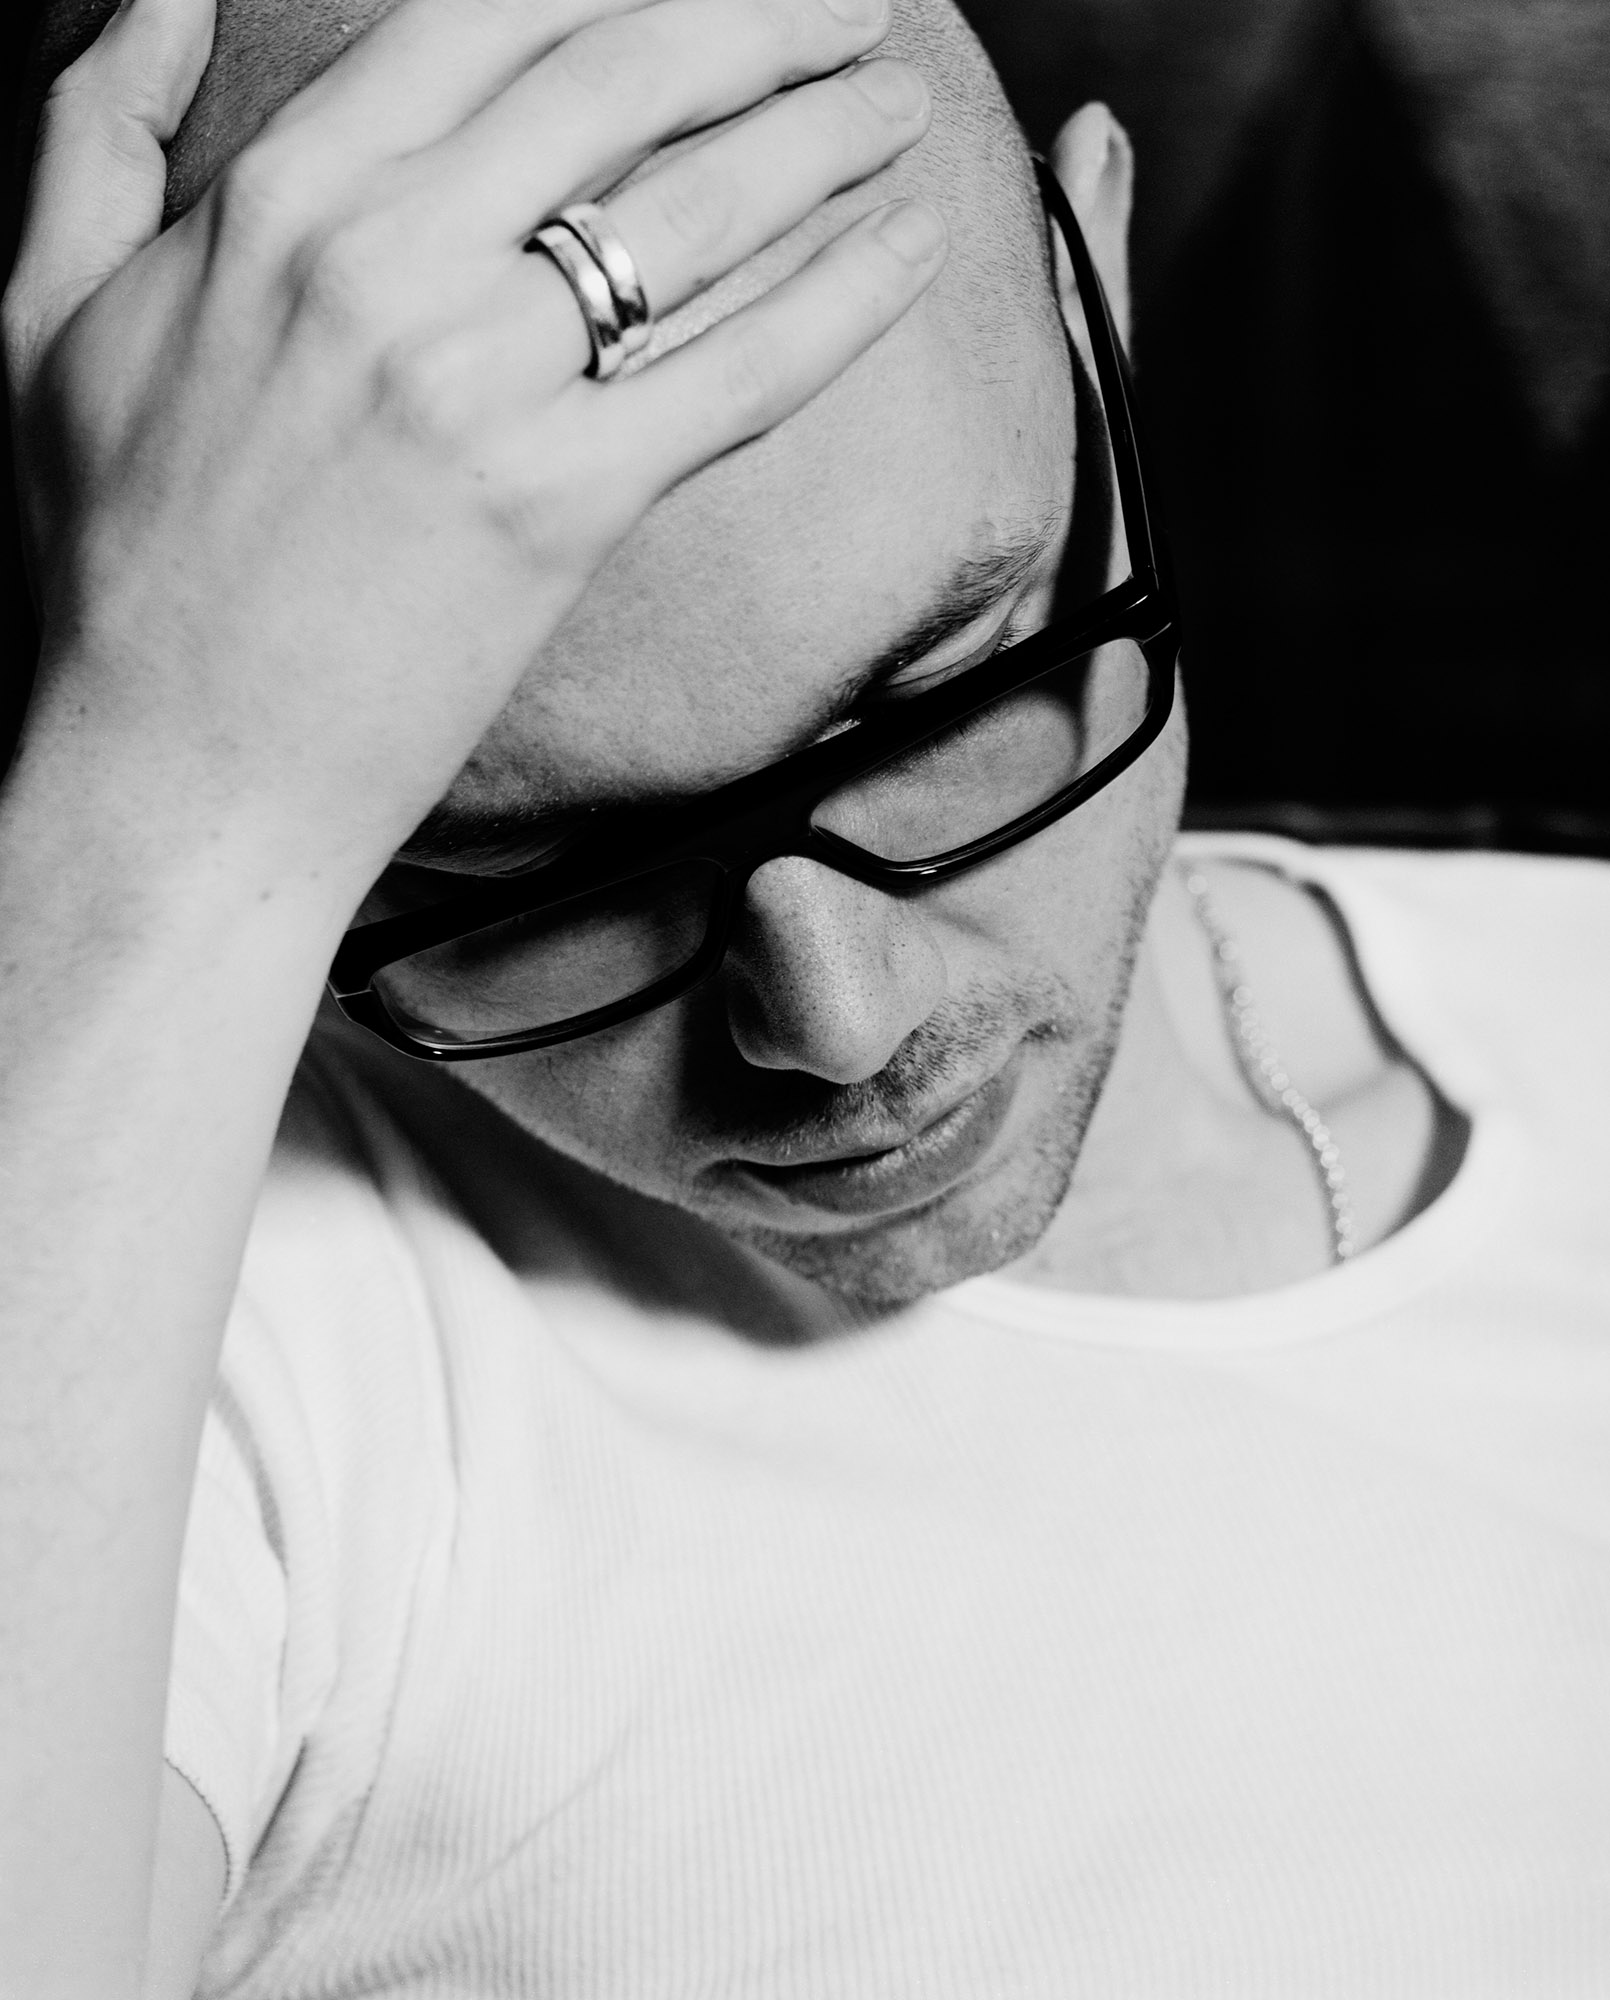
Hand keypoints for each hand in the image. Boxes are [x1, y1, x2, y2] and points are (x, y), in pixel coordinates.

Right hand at [3, 0, 944, 894]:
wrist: (182, 765)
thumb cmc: (112, 558)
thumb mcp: (42, 308)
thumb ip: (98, 130)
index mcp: (279, 199)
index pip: (483, 20)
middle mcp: (391, 263)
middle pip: (619, 82)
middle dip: (760, 24)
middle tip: (853, 12)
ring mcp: (487, 385)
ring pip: (696, 213)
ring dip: (824, 137)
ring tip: (903, 105)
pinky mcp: (565, 505)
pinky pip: (739, 374)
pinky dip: (842, 301)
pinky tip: (911, 245)